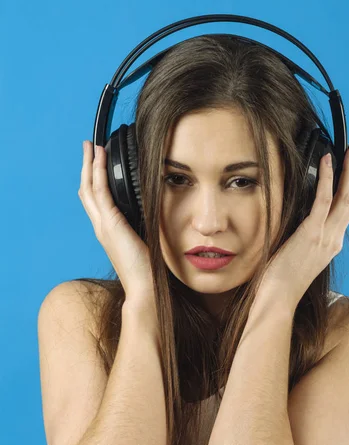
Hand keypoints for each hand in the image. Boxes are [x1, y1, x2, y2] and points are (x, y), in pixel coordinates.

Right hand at [78, 141, 154, 303]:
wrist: (145, 287)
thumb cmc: (148, 269)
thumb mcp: (145, 240)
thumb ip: (143, 225)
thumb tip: (154, 209)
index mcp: (108, 230)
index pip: (95, 200)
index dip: (94, 179)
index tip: (97, 161)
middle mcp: (101, 226)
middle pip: (87, 190)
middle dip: (87, 167)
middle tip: (88, 147)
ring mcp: (103, 225)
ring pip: (90, 188)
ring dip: (90, 165)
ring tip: (91, 146)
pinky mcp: (110, 224)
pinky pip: (101, 192)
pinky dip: (99, 172)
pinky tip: (101, 158)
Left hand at [258, 140, 348, 309]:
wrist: (278, 299)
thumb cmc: (282, 280)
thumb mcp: (299, 255)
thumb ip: (305, 236)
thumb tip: (298, 216)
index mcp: (332, 244)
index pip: (348, 208)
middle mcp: (334, 239)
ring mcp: (325, 237)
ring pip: (346, 196)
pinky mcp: (311, 234)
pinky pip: (324, 200)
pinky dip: (328, 178)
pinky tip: (327, 161)